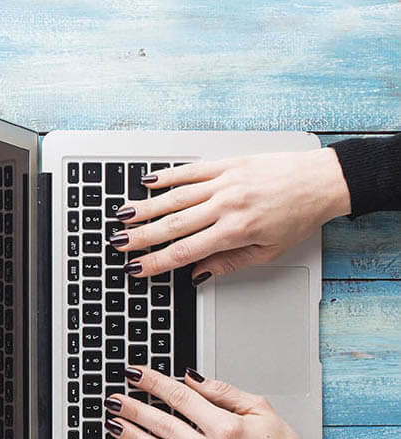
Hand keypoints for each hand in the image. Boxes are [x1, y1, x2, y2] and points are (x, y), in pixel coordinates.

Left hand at [104, 365, 373, 438]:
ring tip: (112, 424)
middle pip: (164, 426)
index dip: (154, 383)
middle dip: (134, 409)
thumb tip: (190, 378)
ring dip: (132, 438)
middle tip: (112, 398)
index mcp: (227, 428)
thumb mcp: (260, 408)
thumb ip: (222, 392)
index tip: (135, 373)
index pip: (181, 398)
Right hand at [111, 148, 350, 280]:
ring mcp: (225, 183)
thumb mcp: (268, 252)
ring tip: (123, 215)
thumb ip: (229, 262)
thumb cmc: (298, 216)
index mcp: (236, 231)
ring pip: (176, 197)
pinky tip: (147, 183)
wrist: (321, 181)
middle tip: (118, 243)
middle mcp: (227, 205)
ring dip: (146, 208)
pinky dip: (167, 176)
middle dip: (141, 236)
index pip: (186, 251)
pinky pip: (191, 171)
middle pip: (174, 225)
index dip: (157, 262)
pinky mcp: (227, 165)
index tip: (136, 268)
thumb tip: (198, 273)